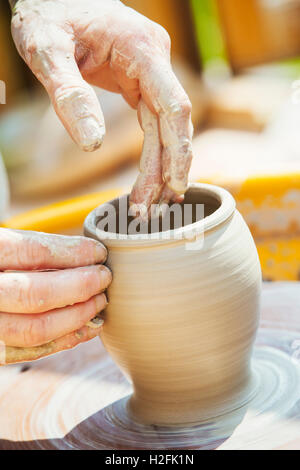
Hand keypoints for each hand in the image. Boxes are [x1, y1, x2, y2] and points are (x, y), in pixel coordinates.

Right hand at [0, 228, 110, 363]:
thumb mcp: (0, 246)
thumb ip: (30, 250)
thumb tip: (86, 254)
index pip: (32, 252)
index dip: (72, 253)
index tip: (99, 252)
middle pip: (35, 294)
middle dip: (79, 287)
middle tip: (104, 278)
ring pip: (32, 330)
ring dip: (75, 317)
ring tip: (99, 302)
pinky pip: (26, 352)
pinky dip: (62, 342)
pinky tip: (85, 329)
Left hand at [11, 0, 192, 212]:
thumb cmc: (49, 15)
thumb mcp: (47, 50)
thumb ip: (69, 95)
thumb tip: (91, 145)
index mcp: (142, 50)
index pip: (173, 104)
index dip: (178, 148)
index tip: (174, 183)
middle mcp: (155, 62)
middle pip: (171, 124)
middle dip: (163, 169)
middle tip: (148, 209)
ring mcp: (150, 73)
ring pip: (164, 128)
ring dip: (159, 167)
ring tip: (148, 204)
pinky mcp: (141, 83)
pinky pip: (153, 123)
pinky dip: (153, 153)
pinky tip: (153, 179)